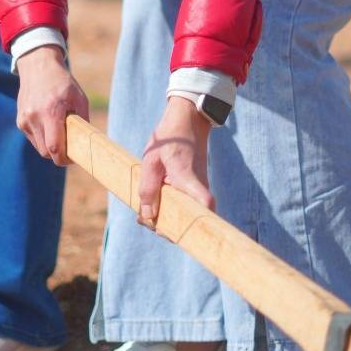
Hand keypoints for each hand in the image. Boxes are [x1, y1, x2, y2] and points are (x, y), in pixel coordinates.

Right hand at [16, 46, 88, 164]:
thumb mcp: (79, 98)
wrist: (38, 66)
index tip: (72, 158)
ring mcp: (25, 120)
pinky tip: (49, 124)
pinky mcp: (20, 121)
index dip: (64, 159)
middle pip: (46, 151)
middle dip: (58, 154)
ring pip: (39, 147)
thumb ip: (83, 120)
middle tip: (69, 149)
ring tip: (59, 133)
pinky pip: (33, 138)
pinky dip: (42, 137)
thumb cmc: (62, 82)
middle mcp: (34, 117)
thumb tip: (86, 142)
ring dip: (50, 146)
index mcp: (51, 111)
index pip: (54, 147)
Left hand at [139, 96, 213, 227]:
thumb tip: (147, 217)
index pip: (206, 204)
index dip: (195, 222)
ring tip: (144, 215)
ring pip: (188, 214)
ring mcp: (200, 188)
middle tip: (145, 222)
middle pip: (192, 219)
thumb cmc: (169, 139)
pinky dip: (171, 210)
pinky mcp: (196, 188)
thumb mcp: (151, 160)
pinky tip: (152, 206)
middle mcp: (199, 187)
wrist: (187, 121)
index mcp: (188, 178)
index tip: (173, 229)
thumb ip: (147, 188)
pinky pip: (186, 206)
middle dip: (169, 228)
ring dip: (168, 219)